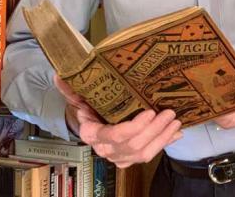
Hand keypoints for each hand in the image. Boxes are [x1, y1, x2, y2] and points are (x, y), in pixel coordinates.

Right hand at [54, 76, 182, 167]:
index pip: (114, 135)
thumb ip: (71, 88)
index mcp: (93, 134)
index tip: (149, 112)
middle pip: (133, 144)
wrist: (93, 126)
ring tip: (175, 121)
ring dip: (162, 137)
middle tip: (169, 112)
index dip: (134, 127)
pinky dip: (164, 143)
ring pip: (143, 153)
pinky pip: (149, 155)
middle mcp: (105, 149)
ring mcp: (119, 157)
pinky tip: (175, 133)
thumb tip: (59, 74)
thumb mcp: (79, 97)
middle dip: (155, 129)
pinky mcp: (130, 159)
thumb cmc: (89, 109)